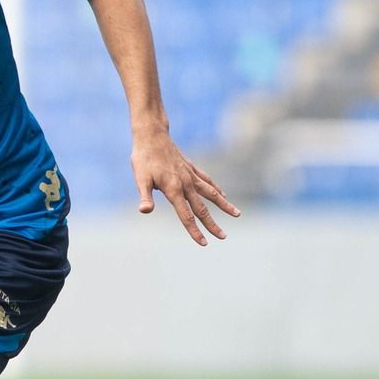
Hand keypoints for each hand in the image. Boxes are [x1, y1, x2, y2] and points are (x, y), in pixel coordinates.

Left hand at [132, 129, 238, 245]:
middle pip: (202, 209)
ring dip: (224, 205)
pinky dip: (216, 189)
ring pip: (212, 193)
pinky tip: (223, 195)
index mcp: (173, 189)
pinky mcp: (191, 168)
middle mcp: (186, 184)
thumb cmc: (143, 159)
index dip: (194, 231)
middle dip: (213, 225)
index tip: (204, 243)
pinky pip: (207, 181)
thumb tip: (144, 211)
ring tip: (237, 214)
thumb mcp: (140, 178)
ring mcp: (191, 175)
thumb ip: (144, 196)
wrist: (152, 136)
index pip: (186, 215)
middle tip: (224, 237)